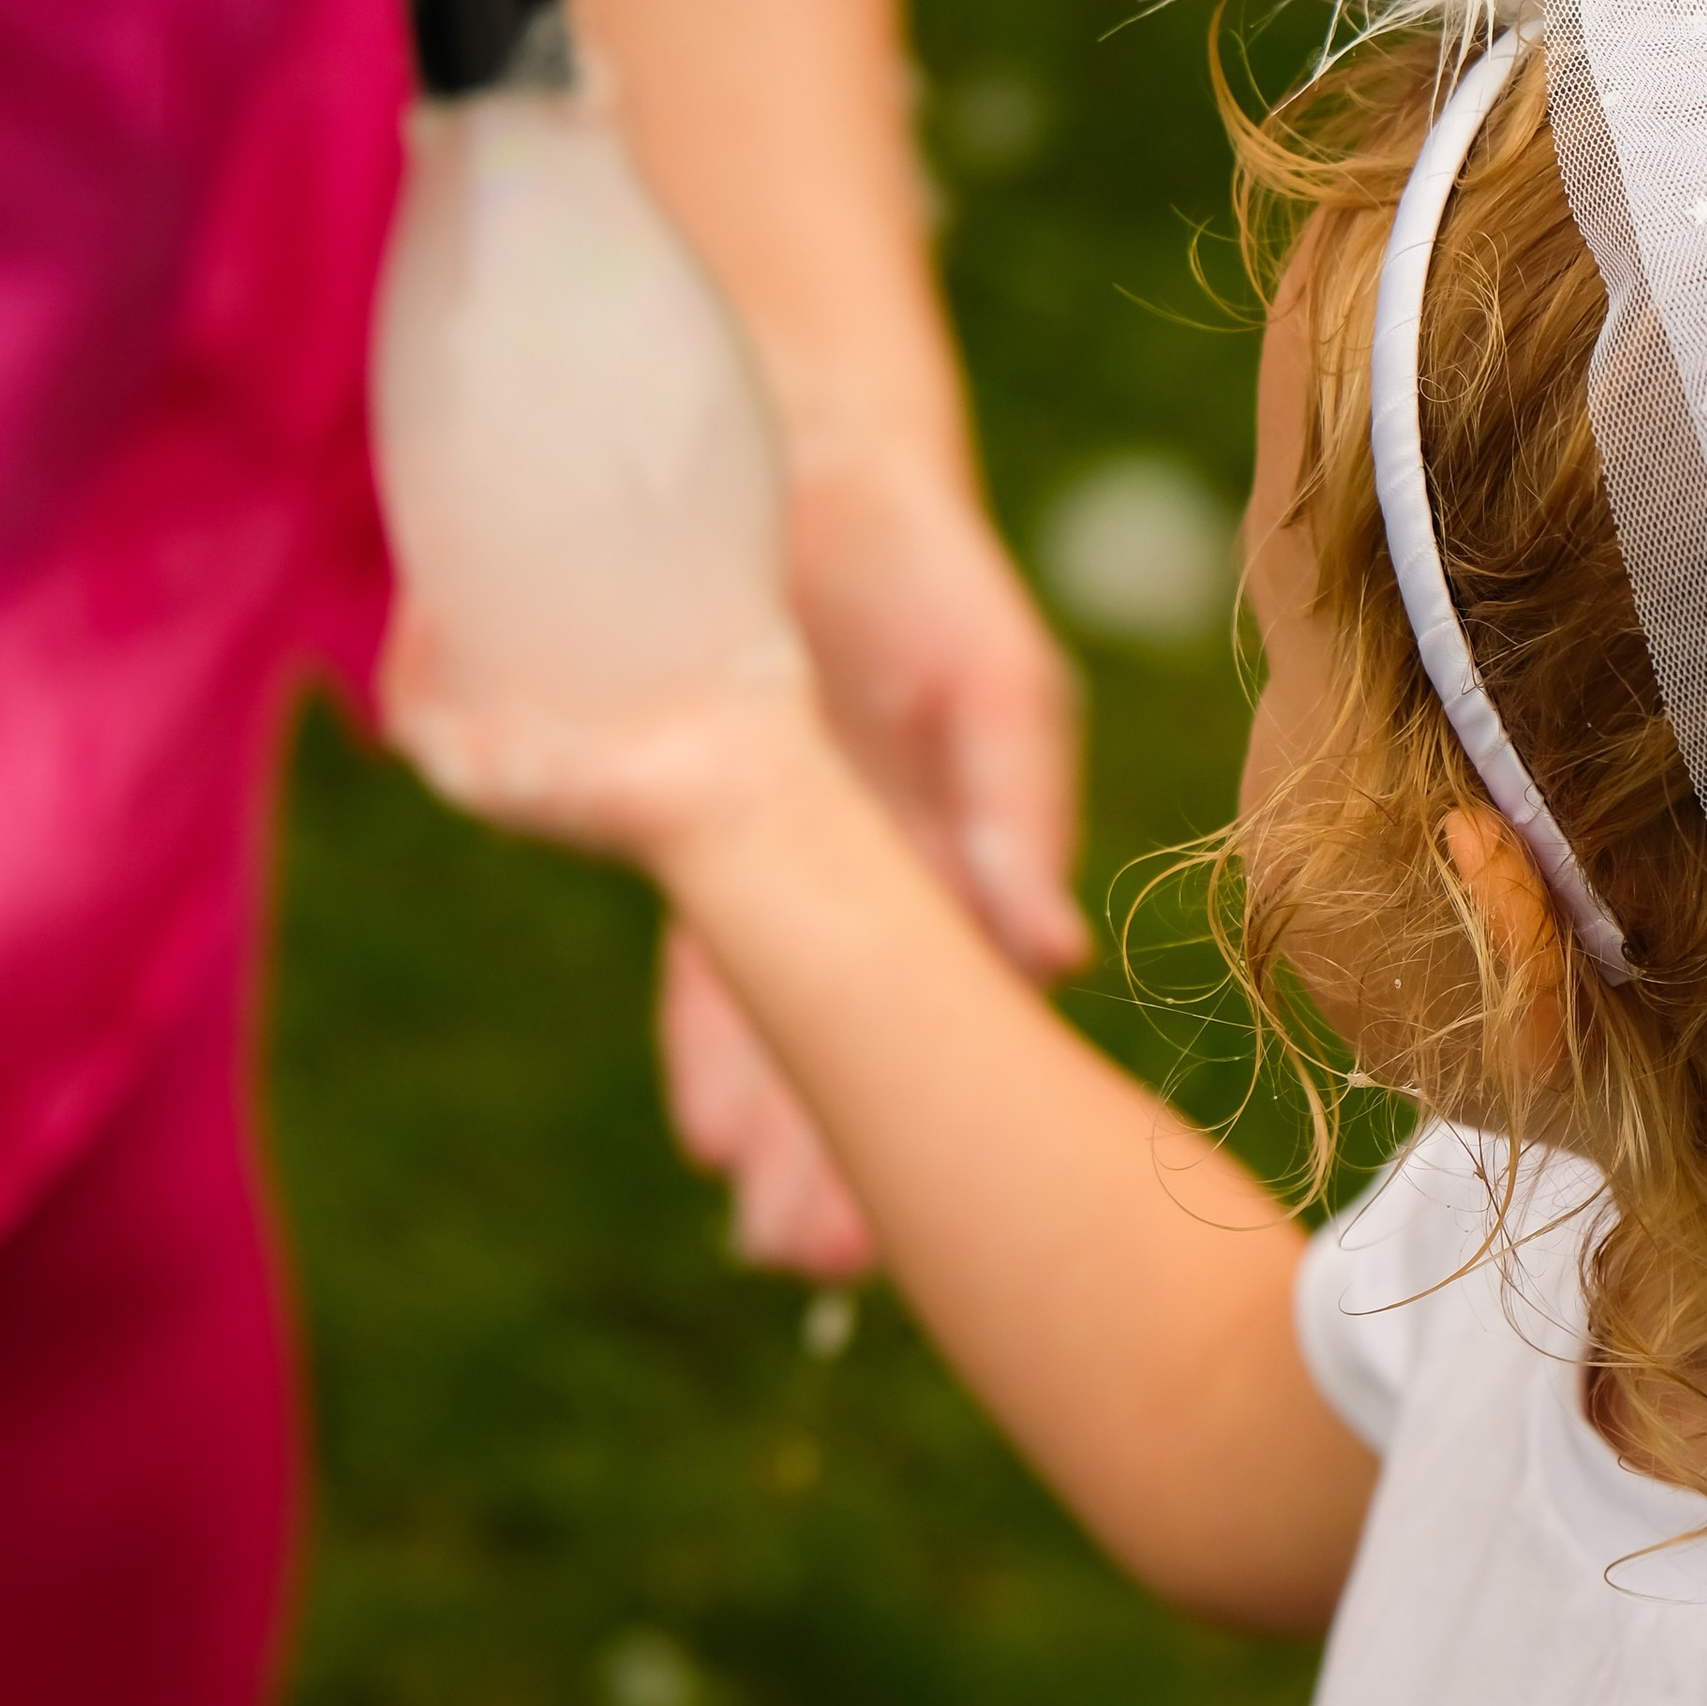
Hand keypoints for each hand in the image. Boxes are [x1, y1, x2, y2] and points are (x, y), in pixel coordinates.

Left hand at [659, 440, 1086, 1279]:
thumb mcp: (995, 688)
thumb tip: (1050, 962)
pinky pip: (658, 908)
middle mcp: (836, 877)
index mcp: (927, 866)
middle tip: (810, 1261)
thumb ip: (1013, 816)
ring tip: (750, 1205)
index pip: (919, 1024)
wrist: (799, 445)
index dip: (899, 1122)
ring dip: (751, 1097)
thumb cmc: (921, 566)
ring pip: (746, 996)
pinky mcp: (656, 792)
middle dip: (822, 1150)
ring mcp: (746, 842)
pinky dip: (673, 990)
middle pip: (823, 1036)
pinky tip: (680, 1073)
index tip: (901, 1230)